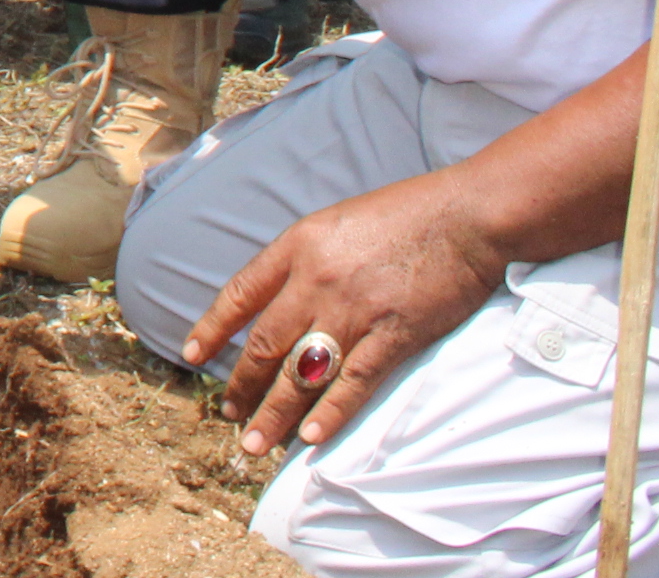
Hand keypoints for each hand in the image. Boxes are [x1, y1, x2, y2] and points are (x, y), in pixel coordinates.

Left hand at [177, 171, 508, 457]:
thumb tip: (281, 299)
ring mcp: (354, 310)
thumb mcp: (336, 223)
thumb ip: (306, 259)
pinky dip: (331, 414)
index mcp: (298, 246)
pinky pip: (354, 383)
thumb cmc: (405, 215)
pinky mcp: (394, 335)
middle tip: (229, 415)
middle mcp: (316, 280)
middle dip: (242, 384)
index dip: (213, 328)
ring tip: (256, 442)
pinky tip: (310, 439)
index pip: (240, 293)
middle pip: (266, 342)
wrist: (466, 216)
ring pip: (302, 373)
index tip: (192, 356)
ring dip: (275, 412)